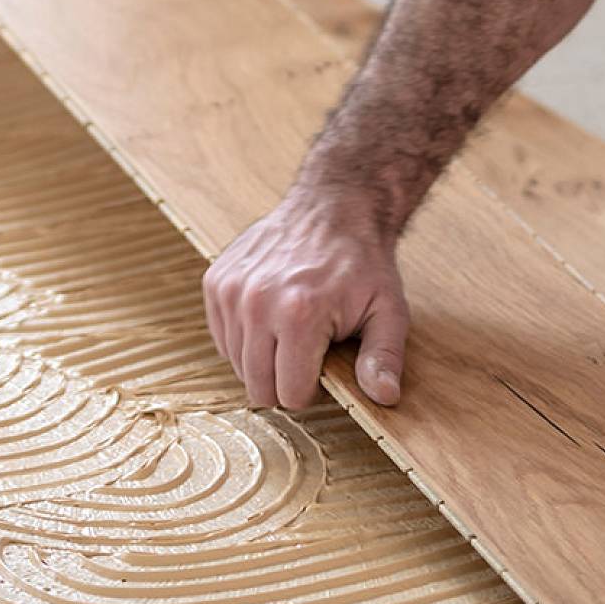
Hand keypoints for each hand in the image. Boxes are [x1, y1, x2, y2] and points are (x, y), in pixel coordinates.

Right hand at [203, 185, 409, 410]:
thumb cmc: (361, 262)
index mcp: (300, 314)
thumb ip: (384, 357)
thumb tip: (384, 396)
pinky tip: (269, 318)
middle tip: (309, 349)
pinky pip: (222, 338)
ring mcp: (231, 290)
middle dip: (285, 379)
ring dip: (264, 359)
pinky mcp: (216, 281)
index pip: (290, 394)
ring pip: (237, 365)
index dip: (312, 387)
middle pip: (258, 387)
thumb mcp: (388, 310)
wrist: (332, 207)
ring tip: (290, 330)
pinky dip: (244, 339)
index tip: (325, 361)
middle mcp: (258, 302)